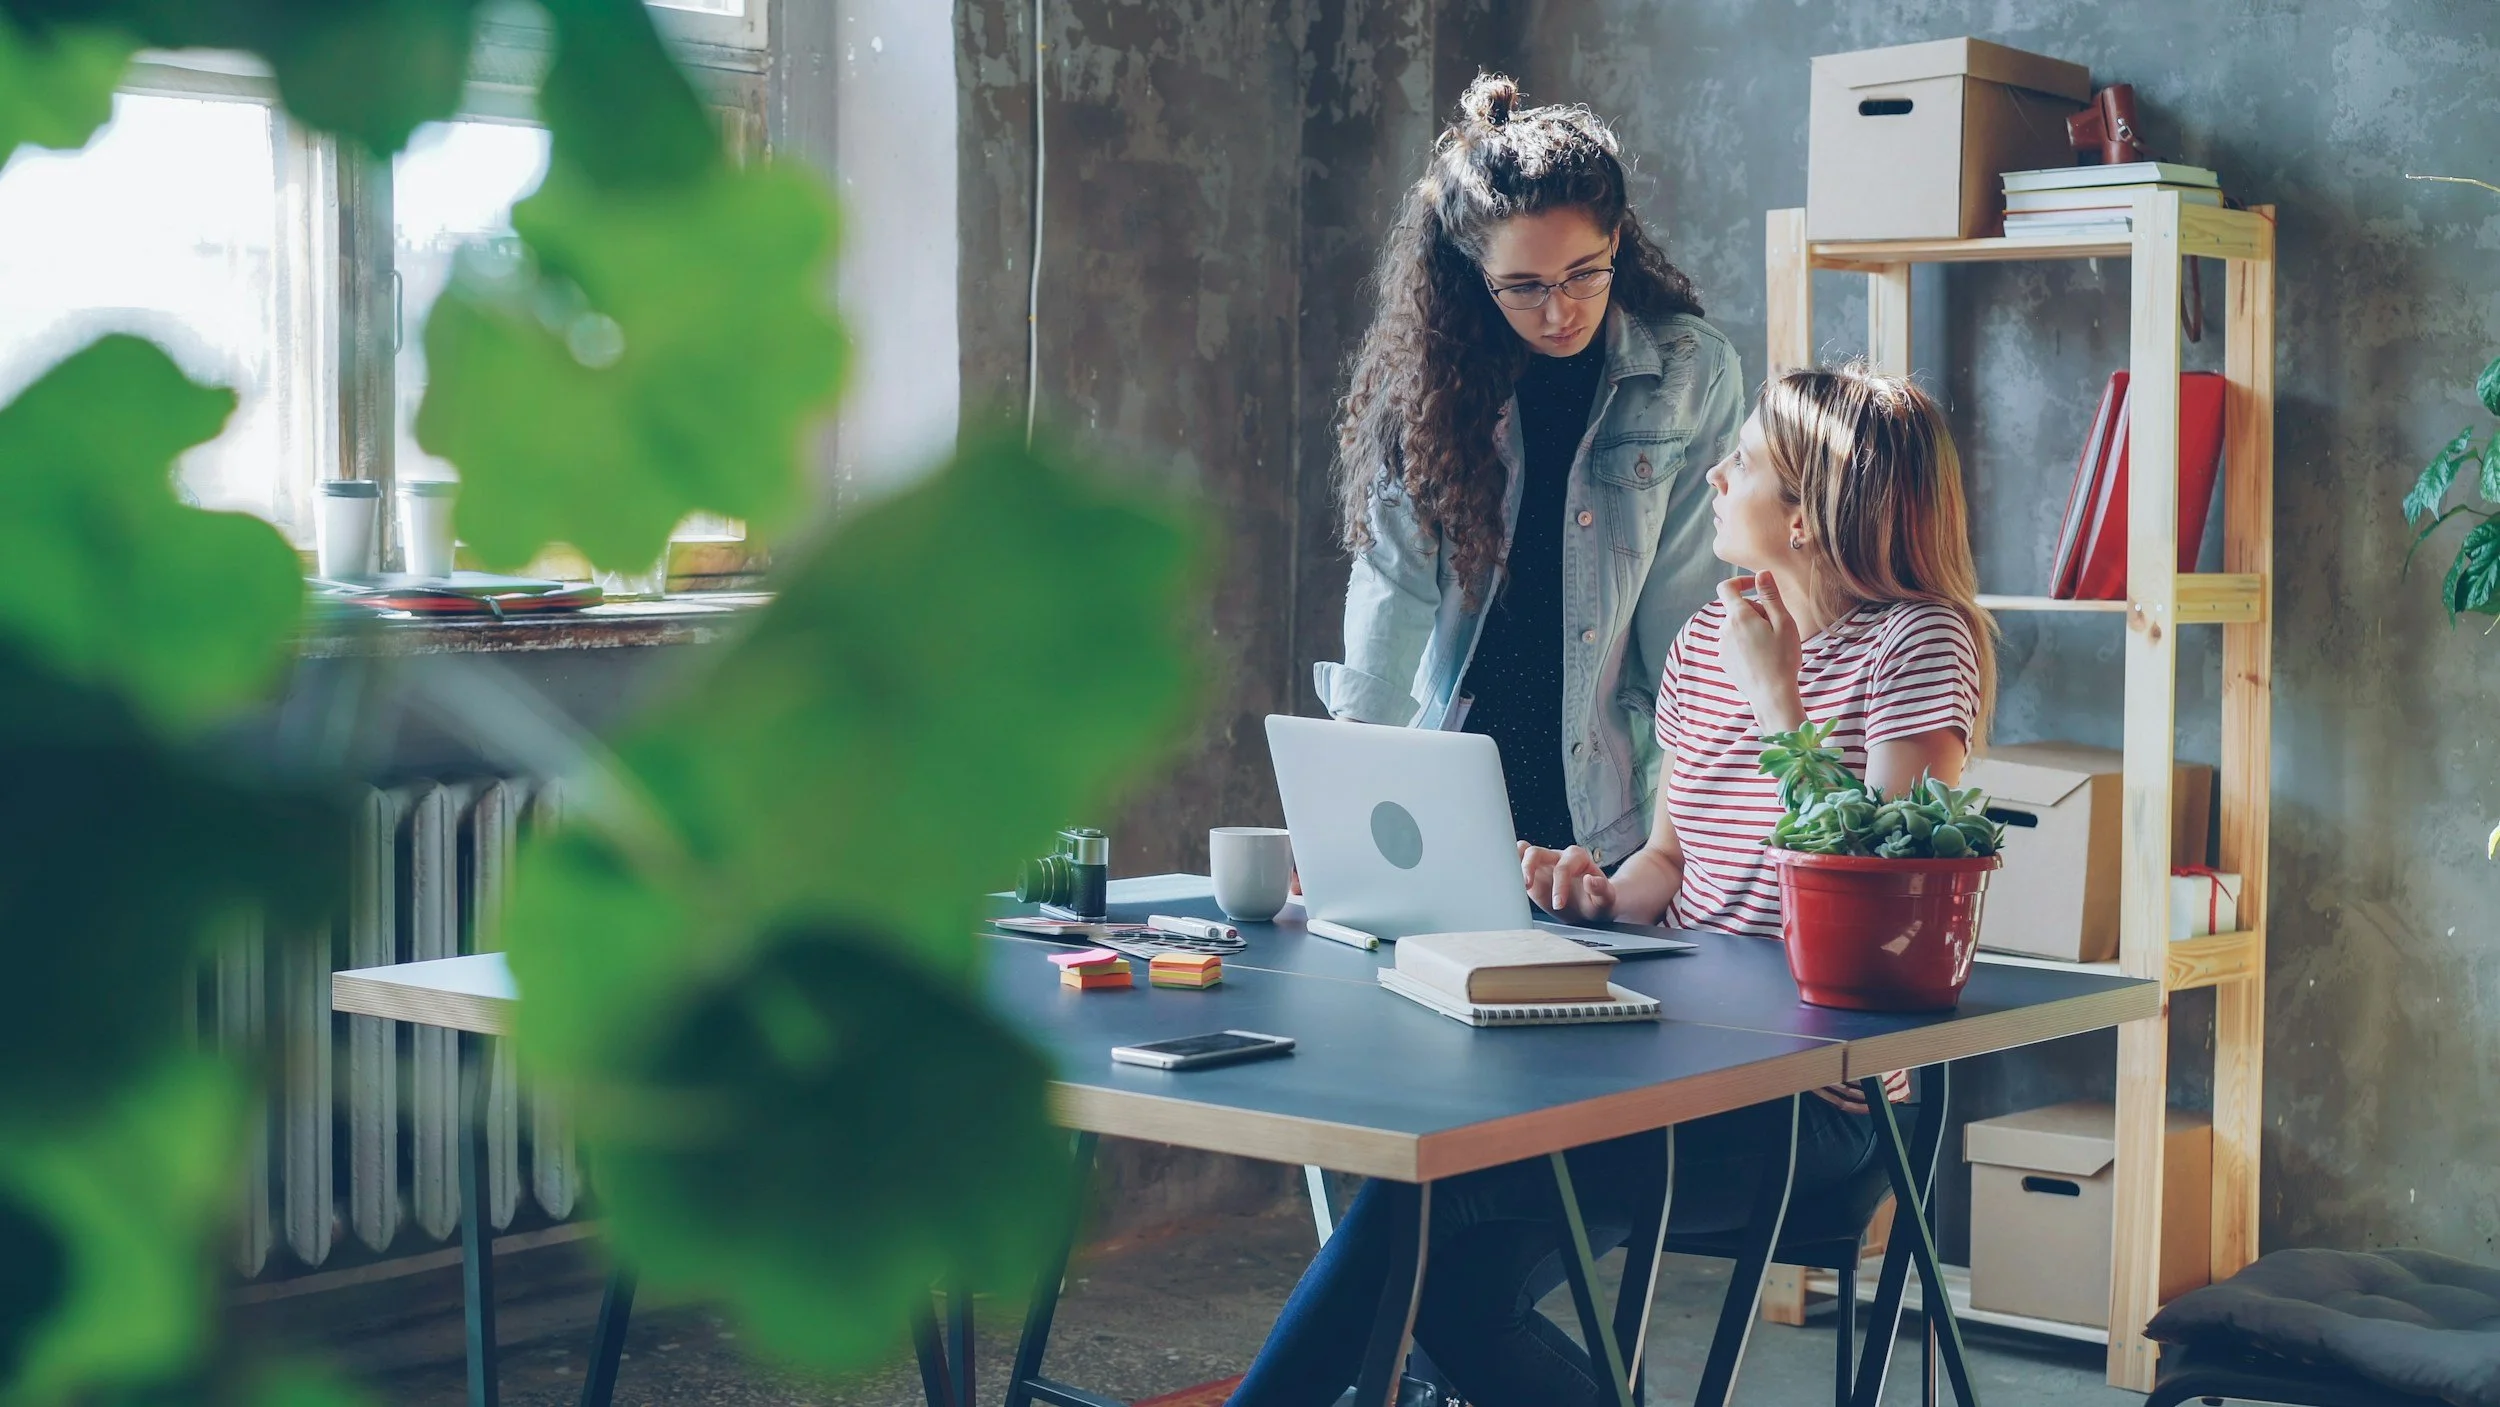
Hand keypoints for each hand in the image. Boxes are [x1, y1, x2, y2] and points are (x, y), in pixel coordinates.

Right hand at [1518, 840, 1616, 921]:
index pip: (1563, 868)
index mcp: (1578, 858)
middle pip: (1536, 852)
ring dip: (1516, 864)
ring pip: (1523, 852)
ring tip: (1514, 881)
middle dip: (1529, 868)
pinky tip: (1509, 882)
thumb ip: (1601, 889)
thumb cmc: (1597, 902)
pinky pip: (1517, 864)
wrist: (1589, 909)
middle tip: (1526, 886)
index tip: (1558, 905)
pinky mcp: (1532, 874)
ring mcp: (1543, 863)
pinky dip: (1511, 869)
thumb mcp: (1606, 899)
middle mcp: (1558, 856)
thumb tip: (1590, 879)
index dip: (1559, 886)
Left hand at [1715, 573, 1805, 731]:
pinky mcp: (1724, 660)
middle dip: (1756, 609)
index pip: (1727, 587)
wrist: (1772, 695)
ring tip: (1772, 644)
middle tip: (1777, 626)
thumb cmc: (1782, 658)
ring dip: (1752, 627)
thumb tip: (1761, 573)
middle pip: (1737, 608)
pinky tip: (1763, 657)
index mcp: (1738, 617)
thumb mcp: (1783, 622)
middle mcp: (1724, 629)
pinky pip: (1735, 642)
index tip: (1757, 586)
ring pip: (1737, 626)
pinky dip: (1747, 642)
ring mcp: (1722, 646)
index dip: (1741, 581)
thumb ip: (1770, 595)